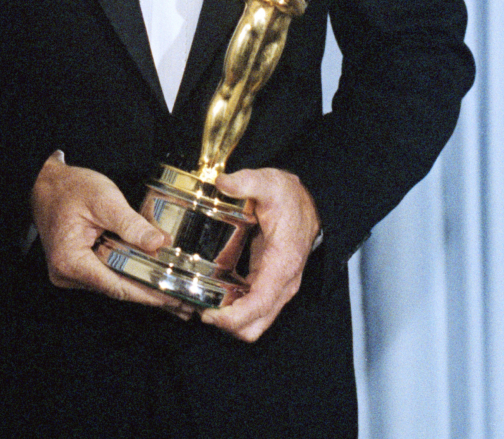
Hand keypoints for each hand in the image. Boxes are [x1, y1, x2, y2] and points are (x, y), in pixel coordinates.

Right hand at [31, 151, 190, 317]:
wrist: (46, 182)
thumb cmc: (70, 188)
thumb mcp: (104, 199)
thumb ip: (131, 223)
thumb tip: (158, 243)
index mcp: (71, 261)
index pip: (116, 285)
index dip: (147, 293)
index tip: (173, 298)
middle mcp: (67, 273)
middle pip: (116, 288)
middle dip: (149, 292)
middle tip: (182, 299)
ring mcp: (70, 272)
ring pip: (112, 282)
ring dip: (140, 283)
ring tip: (172, 289)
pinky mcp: (77, 266)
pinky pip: (107, 273)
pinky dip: (128, 273)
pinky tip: (150, 275)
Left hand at [201, 167, 319, 341]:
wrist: (307, 202)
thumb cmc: (289, 196)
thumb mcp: (267, 182)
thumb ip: (246, 181)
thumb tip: (222, 183)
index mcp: (282, 263)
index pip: (259, 304)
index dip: (234, 317)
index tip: (209, 315)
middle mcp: (283, 283)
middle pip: (256, 324)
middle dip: (228, 326)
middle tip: (200, 310)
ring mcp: (278, 287)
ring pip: (256, 322)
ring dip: (231, 322)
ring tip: (204, 306)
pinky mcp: (270, 284)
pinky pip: (254, 310)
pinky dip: (236, 312)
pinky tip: (215, 297)